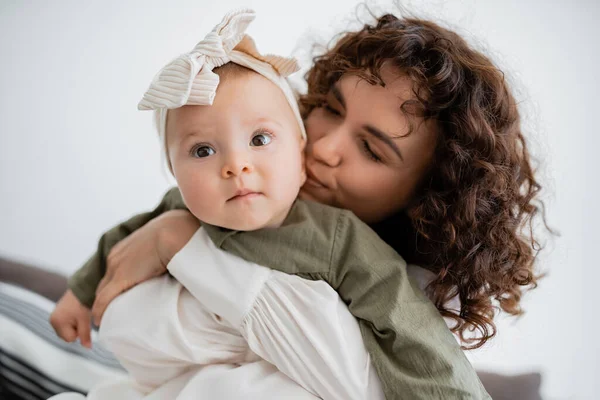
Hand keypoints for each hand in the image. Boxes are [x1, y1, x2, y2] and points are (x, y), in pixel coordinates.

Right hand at [50, 289, 91, 347]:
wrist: (81, 290)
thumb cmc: (83, 304)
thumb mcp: (85, 320)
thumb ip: (85, 335)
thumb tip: (88, 348)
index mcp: (57, 322)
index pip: (69, 339)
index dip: (78, 333)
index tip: (82, 322)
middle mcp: (52, 320)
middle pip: (66, 336)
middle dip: (75, 331)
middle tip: (80, 319)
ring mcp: (53, 318)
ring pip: (66, 332)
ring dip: (73, 327)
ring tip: (78, 316)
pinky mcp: (56, 315)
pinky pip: (64, 326)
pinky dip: (71, 323)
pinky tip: (75, 315)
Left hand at [91, 210, 199, 324]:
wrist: (173, 232)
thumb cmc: (176, 236)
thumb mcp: (164, 244)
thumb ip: (162, 254)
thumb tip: (173, 264)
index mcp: (124, 249)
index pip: (113, 272)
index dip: (113, 286)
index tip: (118, 298)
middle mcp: (115, 258)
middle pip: (104, 283)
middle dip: (104, 298)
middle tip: (110, 313)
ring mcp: (116, 268)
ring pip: (101, 293)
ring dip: (102, 307)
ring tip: (107, 320)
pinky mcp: (121, 278)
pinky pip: (104, 299)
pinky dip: (100, 311)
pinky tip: (100, 322)